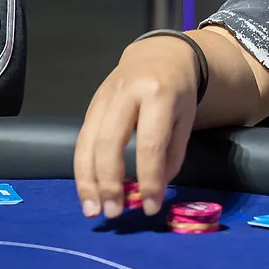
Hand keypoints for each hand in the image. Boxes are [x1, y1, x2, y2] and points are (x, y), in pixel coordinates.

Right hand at [74, 34, 200, 218]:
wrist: (159, 55)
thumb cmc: (177, 90)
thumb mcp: (186, 117)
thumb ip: (172, 154)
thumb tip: (154, 190)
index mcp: (158, 93)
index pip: (150, 143)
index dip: (149, 178)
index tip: (150, 206)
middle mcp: (127, 93)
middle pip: (109, 142)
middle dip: (109, 182)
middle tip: (114, 213)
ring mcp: (104, 97)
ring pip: (87, 142)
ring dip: (87, 181)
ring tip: (93, 210)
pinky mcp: (91, 104)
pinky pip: (81, 140)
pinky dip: (82, 169)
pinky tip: (87, 191)